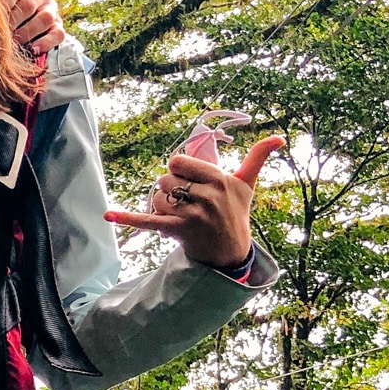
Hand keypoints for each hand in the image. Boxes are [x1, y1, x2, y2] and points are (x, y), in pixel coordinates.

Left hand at [4, 0, 64, 52]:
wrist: (8, 19)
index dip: (6, 0)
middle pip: (30, 4)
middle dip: (12, 21)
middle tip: (0, 33)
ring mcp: (52, 7)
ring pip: (46, 18)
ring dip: (27, 33)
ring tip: (13, 42)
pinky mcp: (58, 26)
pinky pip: (58, 34)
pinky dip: (45, 43)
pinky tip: (32, 49)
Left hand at [106, 136, 284, 268]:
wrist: (229, 252)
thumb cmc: (236, 213)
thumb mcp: (247, 185)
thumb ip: (258, 157)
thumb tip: (280, 137)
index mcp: (220, 179)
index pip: (178, 161)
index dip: (179, 170)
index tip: (190, 181)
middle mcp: (207, 196)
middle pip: (166, 179)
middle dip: (171, 188)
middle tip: (187, 202)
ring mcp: (192, 215)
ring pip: (157, 198)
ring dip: (162, 206)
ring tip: (181, 216)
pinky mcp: (177, 231)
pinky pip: (147, 221)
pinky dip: (127, 219)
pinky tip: (108, 216)